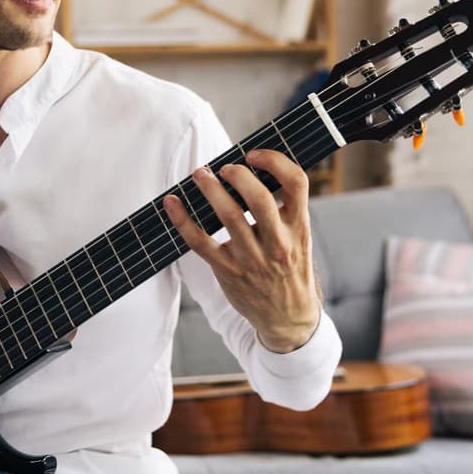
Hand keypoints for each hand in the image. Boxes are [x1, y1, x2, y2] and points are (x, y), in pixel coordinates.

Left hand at [163, 149, 320, 352]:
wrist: (289, 319)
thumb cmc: (290, 271)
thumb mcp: (300, 239)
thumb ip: (283, 211)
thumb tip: (252, 172)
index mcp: (300, 228)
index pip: (296, 183)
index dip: (275, 161)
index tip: (254, 154)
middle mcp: (278, 243)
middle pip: (259, 199)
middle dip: (237, 174)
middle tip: (223, 167)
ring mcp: (252, 259)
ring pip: (229, 216)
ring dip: (210, 189)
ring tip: (200, 174)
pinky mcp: (228, 271)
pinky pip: (200, 242)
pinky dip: (182, 220)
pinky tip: (171, 203)